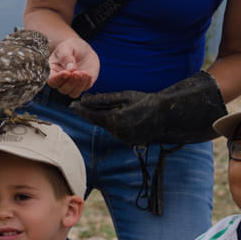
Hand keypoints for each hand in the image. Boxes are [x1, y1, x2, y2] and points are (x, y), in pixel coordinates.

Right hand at [47, 37, 99, 97]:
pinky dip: (86, 83)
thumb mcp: (66, 47)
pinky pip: (84, 89)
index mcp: (53, 71)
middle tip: (76, 72)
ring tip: (83, 73)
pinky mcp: (83, 85)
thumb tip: (71, 68)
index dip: (58, 79)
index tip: (66, 73)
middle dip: (71, 82)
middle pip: (63, 89)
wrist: (84, 49)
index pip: (52, 81)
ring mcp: (72, 84)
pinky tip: (88, 74)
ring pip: (73, 93)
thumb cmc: (71, 47)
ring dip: (79, 85)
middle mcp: (61, 80)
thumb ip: (66, 57)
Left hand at [71, 71, 226, 145]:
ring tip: (99, 108)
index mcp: (116, 120)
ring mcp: (123, 139)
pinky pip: (116, 131)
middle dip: (90, 114)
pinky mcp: (128, 142)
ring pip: (107, 127)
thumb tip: (85, 99)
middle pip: (98, 122)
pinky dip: (113, 123)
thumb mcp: (124, 97)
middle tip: (79, 105)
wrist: (167, 116)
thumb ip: (103, 99)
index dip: (82, 110)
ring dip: (102, 118)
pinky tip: (116, 116)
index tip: (73, 104)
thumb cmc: (147, 102)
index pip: (92, 116)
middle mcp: (118, 133)